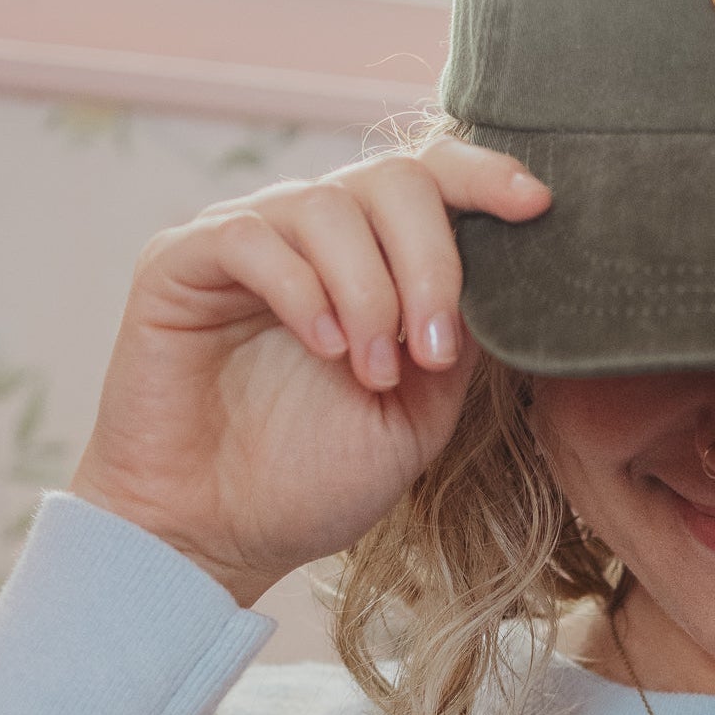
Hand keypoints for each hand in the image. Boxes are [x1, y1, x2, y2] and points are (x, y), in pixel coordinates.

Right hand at [67, 137, 551, 603]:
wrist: (215, 538)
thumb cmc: (315, 479)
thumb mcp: (421, 412)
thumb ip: (460, 335)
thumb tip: (508, 266)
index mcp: (373, 257)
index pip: (434, 179)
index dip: (485, 176)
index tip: (536, 205)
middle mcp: (311, 234)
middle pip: (393, 180)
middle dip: (432, 261)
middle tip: (434, 351)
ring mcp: (246, 241)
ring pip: (327, 205)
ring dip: (370, 292)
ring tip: (373, 373)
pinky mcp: (179, 263)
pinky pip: (250, 237)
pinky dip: (301, 290)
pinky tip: (324, 348)